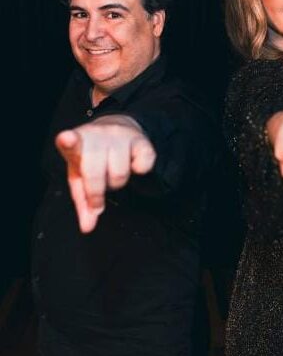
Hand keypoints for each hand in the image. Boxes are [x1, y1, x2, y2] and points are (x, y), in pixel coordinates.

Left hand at [55, 115, 155, 233]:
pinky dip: (140, 170)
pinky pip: (143, 165)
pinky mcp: (141, 140)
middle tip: (98, 192)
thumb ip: (83, 202)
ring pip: (120, 173)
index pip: (71, 142)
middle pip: (96, 173)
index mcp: (76, 143)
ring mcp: (120, 135)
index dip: (69, 142)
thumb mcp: (81, 177)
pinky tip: (133, 163)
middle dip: (97, 192)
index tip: (67, 139)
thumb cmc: (94, 159)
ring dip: (117, 182)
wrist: (118, 128)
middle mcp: (97, 135)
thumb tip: (88, 228)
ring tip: (113, 173)